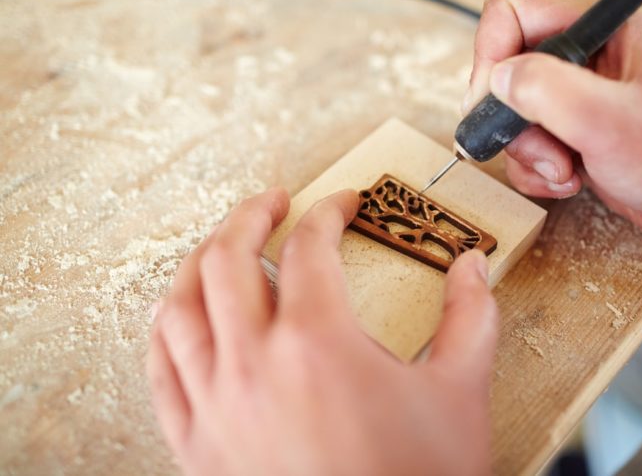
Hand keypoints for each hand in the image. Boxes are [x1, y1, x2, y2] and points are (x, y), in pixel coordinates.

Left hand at [147, 188, 497, 475]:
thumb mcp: (459, 393)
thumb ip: (469, 318)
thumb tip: (471, 268)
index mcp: (317, 343)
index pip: (310, 248)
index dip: (329, 213)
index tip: (342, 205)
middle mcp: (253, 365)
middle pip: (228, 259)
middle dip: (250, 216)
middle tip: (271, 202)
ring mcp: (216, 406)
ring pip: (179, 309)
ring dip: (198, 264)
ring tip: (219, 247)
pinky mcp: (197, 446)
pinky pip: (162, 372)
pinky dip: (166, 332)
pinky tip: (180, 319)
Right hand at [465, 0, 641, 250]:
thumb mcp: (610, 121)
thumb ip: (549, 91)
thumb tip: (498, 79)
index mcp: (597, 31)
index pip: (513, 13)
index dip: (492, 56)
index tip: (495, 101)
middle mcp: (581, 58)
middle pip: (504, 70)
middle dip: (514, 120)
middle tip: (542, 147)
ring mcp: (572, 98)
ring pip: (509, 115)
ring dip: (528, 153)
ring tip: (565, 169)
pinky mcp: (568, 132)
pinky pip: (523, 147)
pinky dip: (536, 172)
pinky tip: (569, 180)